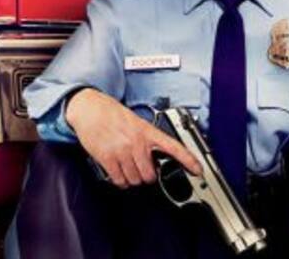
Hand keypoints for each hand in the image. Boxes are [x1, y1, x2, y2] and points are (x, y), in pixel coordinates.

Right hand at [65, 88, 201, 187]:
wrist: (90, 108)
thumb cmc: (113, 114)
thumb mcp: (138, 122)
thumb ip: (148, 139)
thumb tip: (157, 158)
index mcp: (148, 132)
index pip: (175, 147)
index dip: (189, 160)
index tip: (199, 170)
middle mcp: (137, 142)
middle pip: (150, 175)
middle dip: (147, 176)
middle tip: (142, 169)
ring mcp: (122, 151)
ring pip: (135, 179)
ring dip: (132, 178)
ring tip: (128, 168)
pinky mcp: (107, 158)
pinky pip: (119, 179)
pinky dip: (120, 180)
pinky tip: (119, 173)